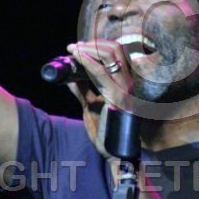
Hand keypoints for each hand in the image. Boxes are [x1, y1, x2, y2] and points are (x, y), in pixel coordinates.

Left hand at [66, 40, 134, 156]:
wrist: (115, 154)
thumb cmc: (106, 132)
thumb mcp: (91, 107)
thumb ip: (83, 92)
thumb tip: (69, 79)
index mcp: (126, 83)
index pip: (117, 54)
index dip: (98, 45)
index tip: (79, 46)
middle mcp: (129, 82)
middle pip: (115, 49)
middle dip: (92, 44)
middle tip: (74, 47)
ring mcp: (125, 89)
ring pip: (111, 55)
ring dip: (88, 49)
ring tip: (73, 50)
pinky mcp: (117, 97)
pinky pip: (101, 73)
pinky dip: (88, 62)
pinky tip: (77, 58)